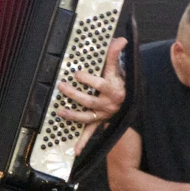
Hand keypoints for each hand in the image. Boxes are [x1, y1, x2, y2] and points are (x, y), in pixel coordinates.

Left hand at [57, 36, 126, 154]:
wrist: (128, 100)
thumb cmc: (118, 81)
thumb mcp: (117, 68)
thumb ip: (115, 54)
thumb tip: (120, 40)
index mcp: (113, 89)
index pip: (100, 85)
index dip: (89, 80)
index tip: (77, 73)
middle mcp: (108, 104)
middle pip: (89, 101)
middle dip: (74, 94)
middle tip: (62, 86)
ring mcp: (102, 115)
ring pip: (86, 117)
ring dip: (73, 116)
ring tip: (60, 112)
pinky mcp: (98, 123)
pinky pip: (90, 134)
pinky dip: (83, 142)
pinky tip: (76, 150)